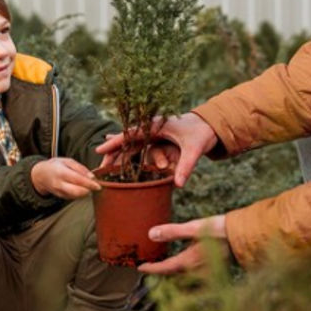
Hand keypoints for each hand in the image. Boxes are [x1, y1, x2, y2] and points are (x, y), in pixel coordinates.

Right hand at [31, 157, 100, 198]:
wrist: (40, 175)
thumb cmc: (55, 166)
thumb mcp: (67, 161)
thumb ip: (80, 168)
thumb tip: (92, 176)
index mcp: (61, 172)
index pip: (78, 180)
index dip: (89, 184)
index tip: (98, 186)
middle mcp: (59, 184)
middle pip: (77, 192)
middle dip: (88, 190)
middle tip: (95, 186)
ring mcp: (59, 192)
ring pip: (77, 196)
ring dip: (85, 192)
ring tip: (87, 185)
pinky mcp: (61, 197)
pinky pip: (74, 197)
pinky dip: (80, 193)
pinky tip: (79, 187)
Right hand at [95, 113, 217, 187]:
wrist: (211, 126)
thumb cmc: (201, 134)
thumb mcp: (194, 149)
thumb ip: (185, 166)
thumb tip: (178, 185)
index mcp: (156, 125)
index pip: (130, 134)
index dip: (114, 142)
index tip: (99, 149)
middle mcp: (152, 129)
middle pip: (127, 141)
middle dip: (113, 152)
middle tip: (100, 165)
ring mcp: (154, 135)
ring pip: (132, 146)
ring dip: (120, 155)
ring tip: (105, 166)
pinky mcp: (158, 141)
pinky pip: (140, 149)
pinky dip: (130, 155)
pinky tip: (120, 164)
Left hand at [138, 215, 228, 273]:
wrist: (247, 236)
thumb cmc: (221, 230)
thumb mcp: (194, 228)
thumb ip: (172, 232)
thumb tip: (151, 234)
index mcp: (189, 261)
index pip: (165, 268)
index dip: (151, 269)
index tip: (140, 267)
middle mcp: (196, 271)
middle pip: (173, 276)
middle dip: (162, 272)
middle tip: (150, 267)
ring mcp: (207, 273)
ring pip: (184, 278)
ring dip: (174, 274)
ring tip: (166, 266)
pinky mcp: (215, 271)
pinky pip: (195, 276)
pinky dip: (186, 273)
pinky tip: (187, 265)